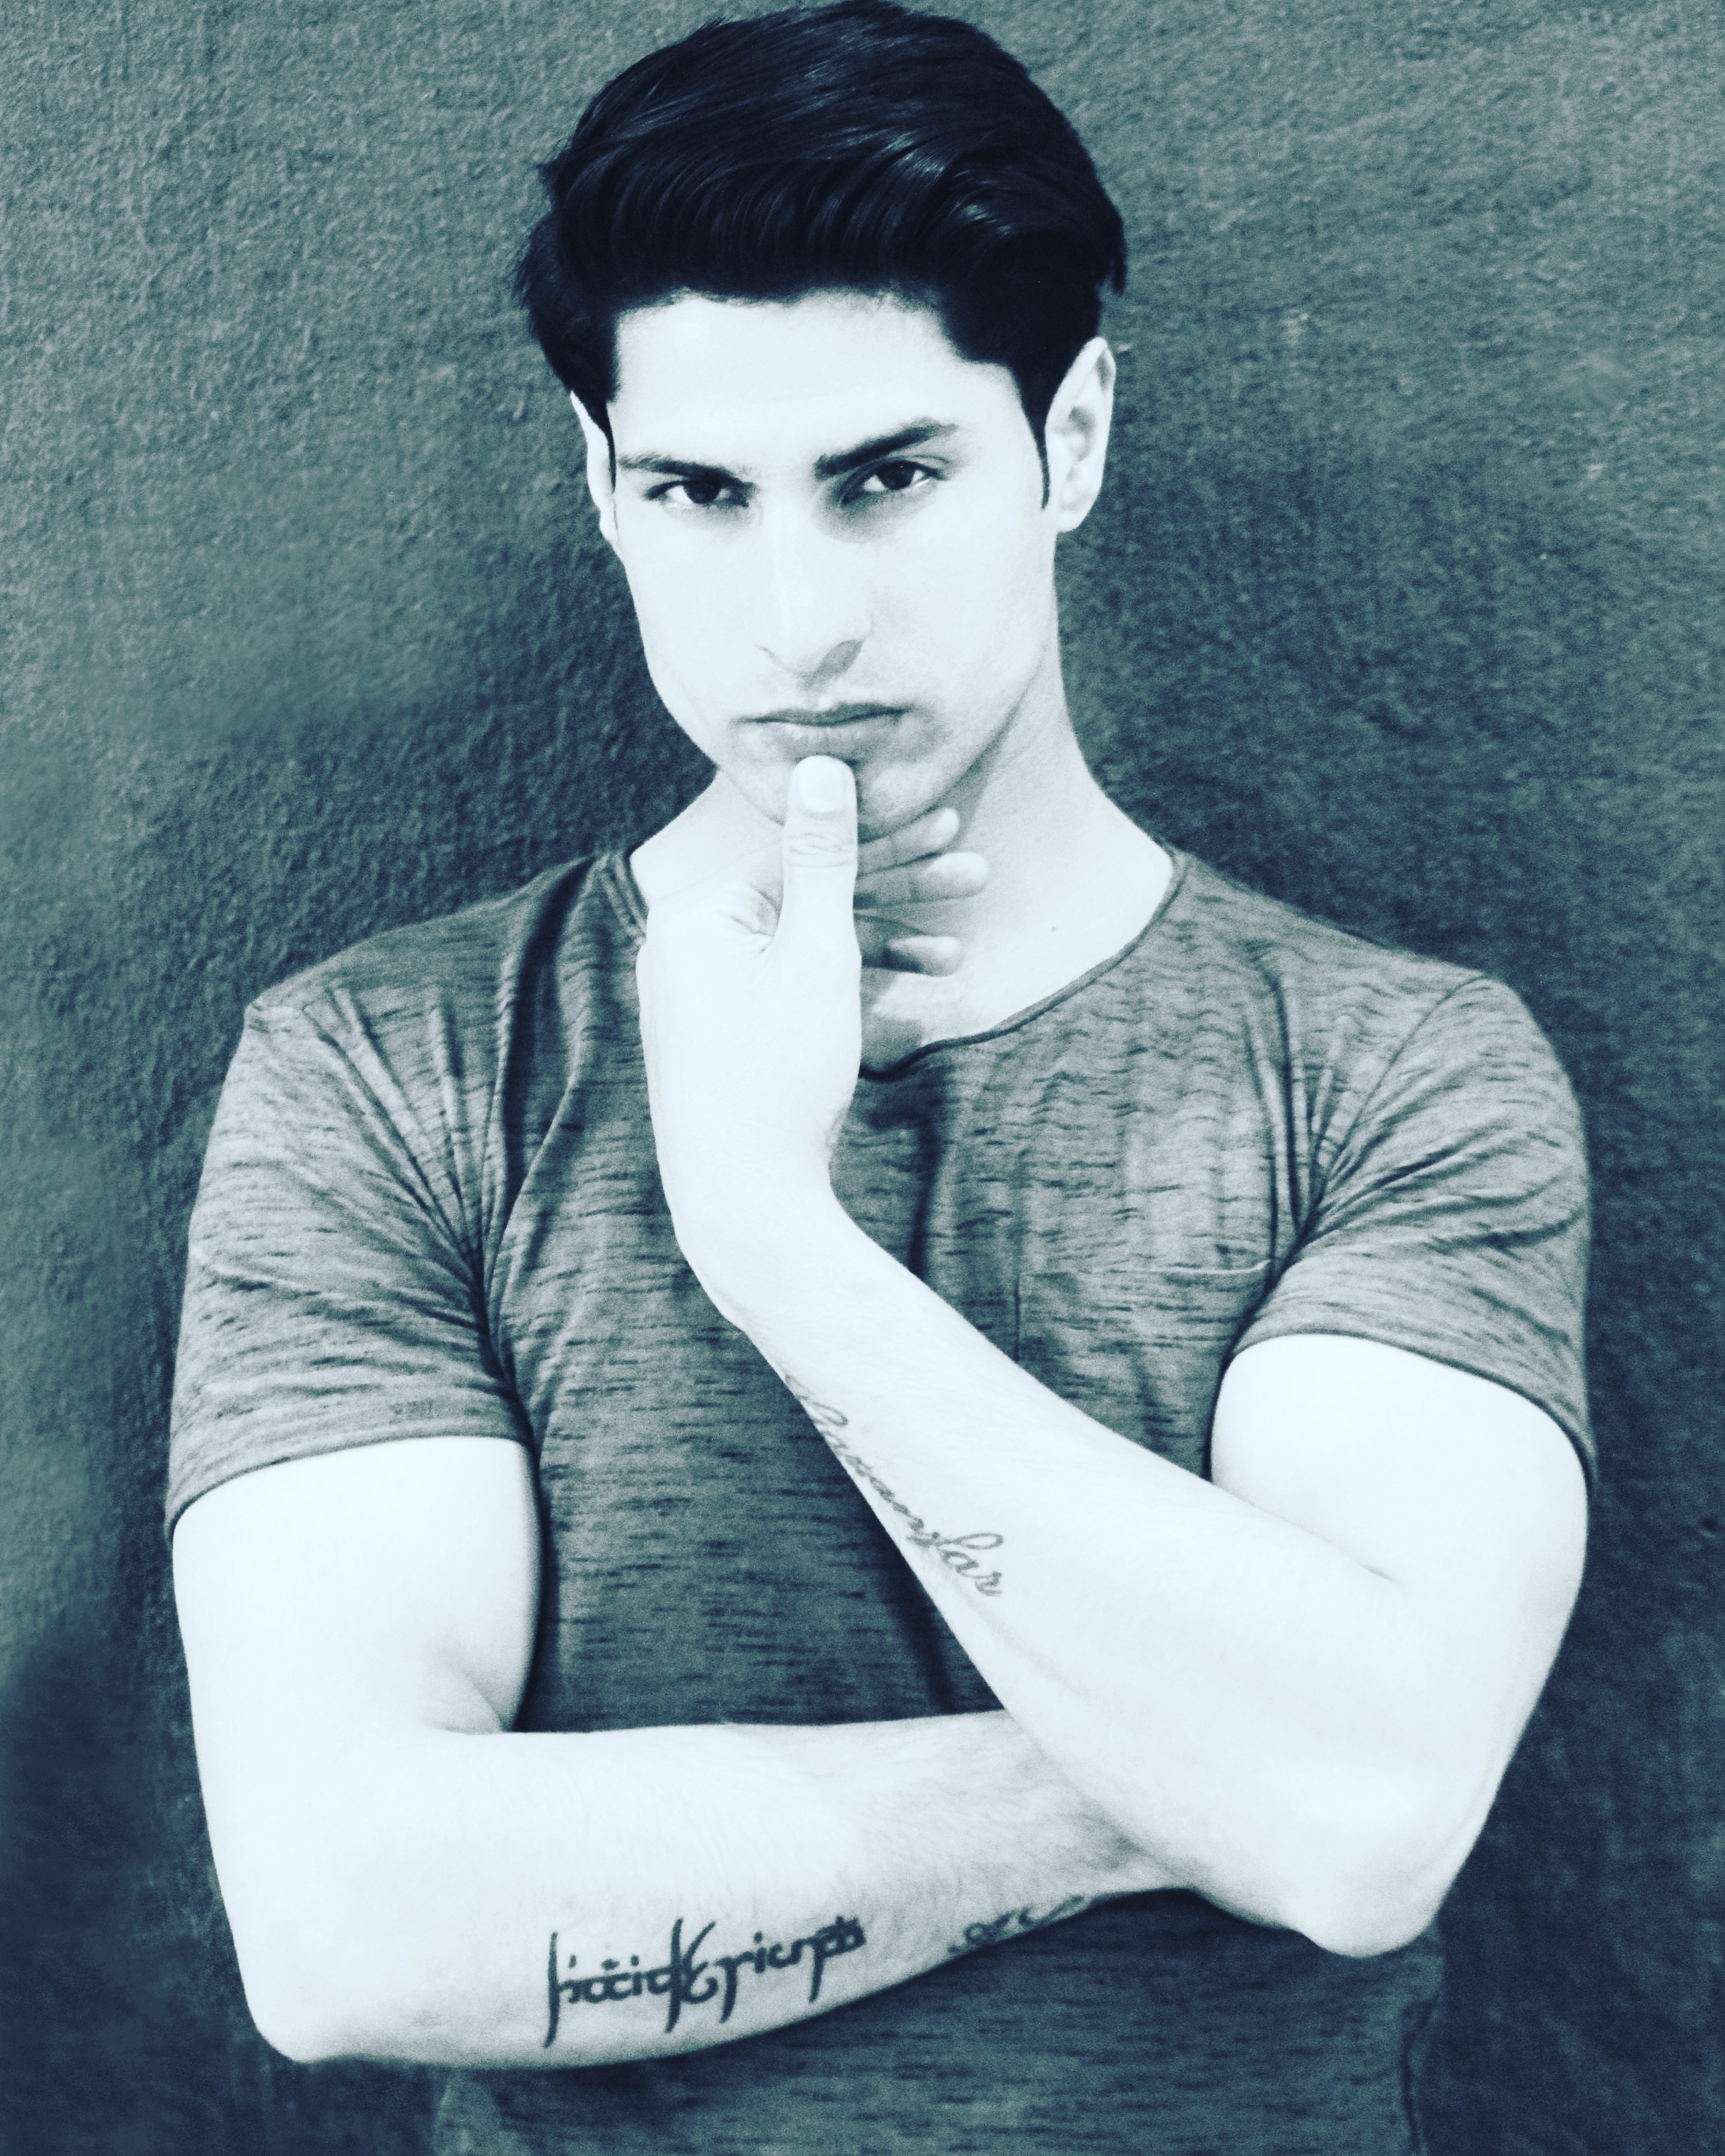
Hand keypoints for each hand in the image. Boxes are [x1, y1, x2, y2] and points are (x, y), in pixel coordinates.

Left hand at [635, 758, 982, 1266]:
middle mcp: (687, 947)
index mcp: (695, 915)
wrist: (747, 1204)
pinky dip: (849, 990)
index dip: (886, 843)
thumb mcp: (817, 956)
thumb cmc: (780, 1078)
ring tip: (960, 952)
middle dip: (898, 891)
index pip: (802, 856)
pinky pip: (792, 992)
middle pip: (808, 899)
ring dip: (886, 945)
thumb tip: (820, 764)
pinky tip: (917, 994)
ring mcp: (704, 995)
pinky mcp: (726, 1036)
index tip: (951, 825)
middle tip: (977, 876)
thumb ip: (824, 860)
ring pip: (808, 949)